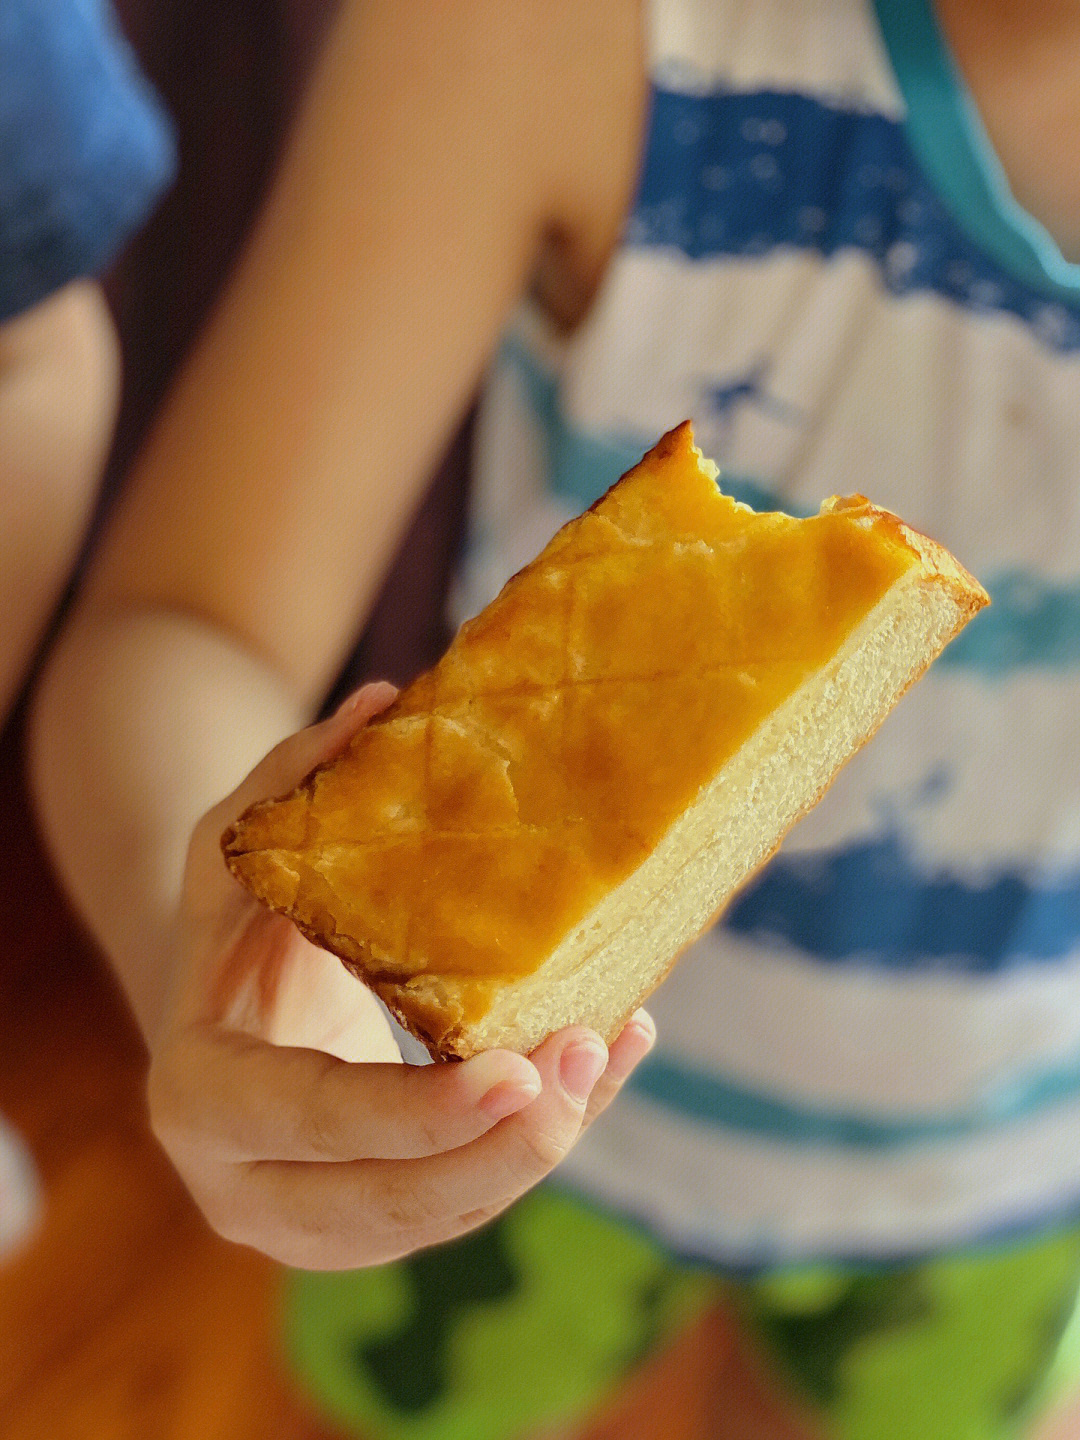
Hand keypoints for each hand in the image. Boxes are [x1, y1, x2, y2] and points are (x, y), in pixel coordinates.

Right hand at [147, 683, 655, 1268]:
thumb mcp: (237, 845)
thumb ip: (288, 779)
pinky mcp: (368, 1227)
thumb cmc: (233, 918)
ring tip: (609, 1047)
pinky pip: (465, 1202)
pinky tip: (604, 1061)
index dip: (414, 1113)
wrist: (221, 1008)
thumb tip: (382, 701)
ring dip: (537, 1147)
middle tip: (583, 1056)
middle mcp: (243, 1182)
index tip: (516, 1072)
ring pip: (441, 1218)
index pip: (308, 1119)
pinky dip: (538, 1141)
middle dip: (500, 1147)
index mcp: (198, 1091)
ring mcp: (306, 1222)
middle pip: (389, 1200)